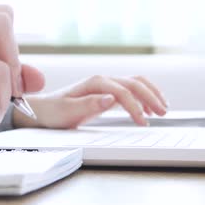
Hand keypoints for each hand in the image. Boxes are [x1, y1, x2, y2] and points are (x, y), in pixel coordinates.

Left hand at [13, 75, 166, 128]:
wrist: (42, 112)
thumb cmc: (53, 113)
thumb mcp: (68, 112)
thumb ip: (89, 105)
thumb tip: (111, 98)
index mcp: (95, 83)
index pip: (122, 91)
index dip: (135, 106)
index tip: (143, 123)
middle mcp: (102, 81)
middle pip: (134, 82)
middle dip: (151, 97)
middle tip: (163, 113)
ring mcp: (105, 86)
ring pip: (135, 83)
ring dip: (151, 93)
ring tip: (163, 109)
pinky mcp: (106, 94)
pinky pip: (130, 90)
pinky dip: (144, 97)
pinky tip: (150, 108)